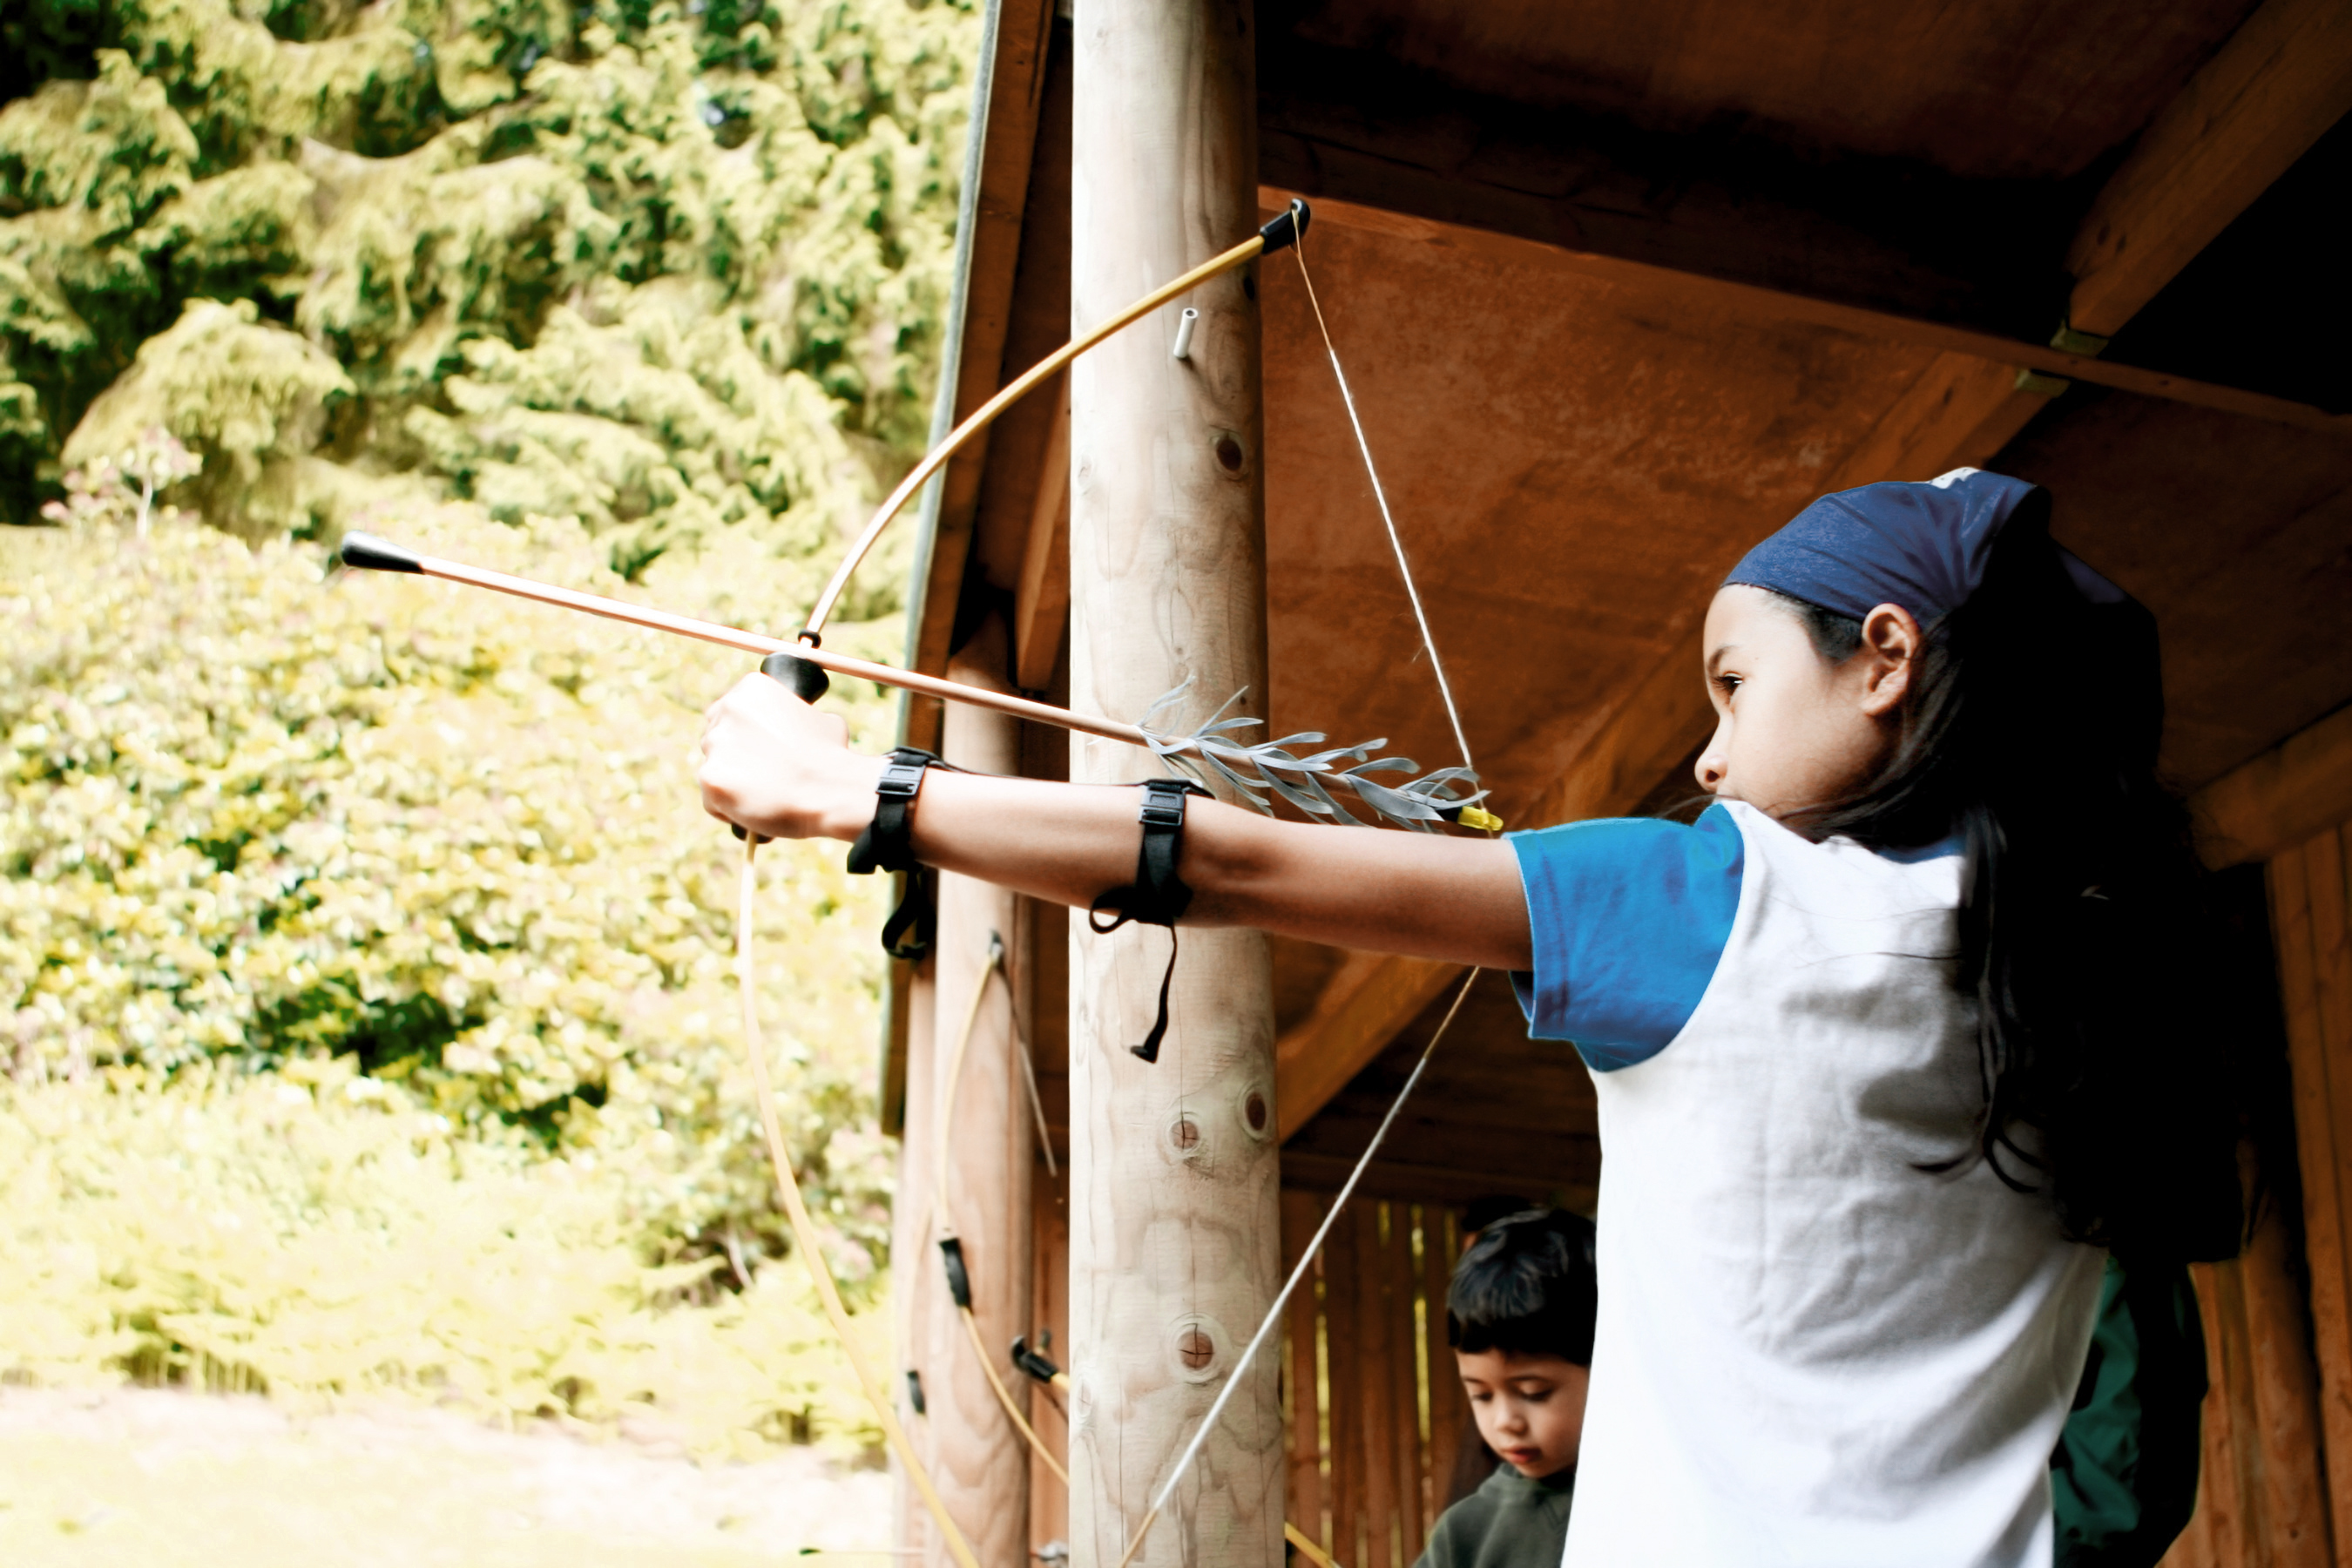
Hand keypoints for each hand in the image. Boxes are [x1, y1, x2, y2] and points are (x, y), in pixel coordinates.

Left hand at [696, 673, 881, 841]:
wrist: (830, 790)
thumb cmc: (831, 757)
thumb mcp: (820, 720)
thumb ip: (794, 718)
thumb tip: (794, 728)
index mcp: (753, 688)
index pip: (729, 710)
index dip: (743, 733)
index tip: (758, 750)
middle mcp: (728, 709)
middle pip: (715, 736)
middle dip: (732, 755)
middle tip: (759, 774)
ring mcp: (716, 744)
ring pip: (713, 768)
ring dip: (732, 782)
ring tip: (764, 796)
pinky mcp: (710, 777)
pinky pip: (711, 798)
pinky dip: (729, 809)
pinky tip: (754, 812)